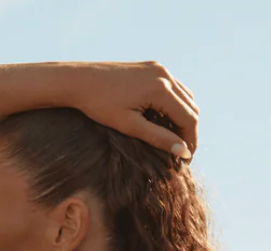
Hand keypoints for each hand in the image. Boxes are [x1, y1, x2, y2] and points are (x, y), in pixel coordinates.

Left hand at [69, 60, 198, 157]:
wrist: (79, 80)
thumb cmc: (100, 105)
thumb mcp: (130, 126)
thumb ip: (159, 138)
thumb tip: (184, 153)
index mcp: (161, 88)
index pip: (189, 118)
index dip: (191, 142)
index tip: (186, 162)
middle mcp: (164, 74)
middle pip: (191, 107)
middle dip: (189, 132)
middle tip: (181, 155)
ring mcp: (158, 68)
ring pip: (185, 97)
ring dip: (184, 118)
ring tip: (174, 141)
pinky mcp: (151, 67)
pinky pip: (173, 88)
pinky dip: (175, 105)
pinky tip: (164, 122)